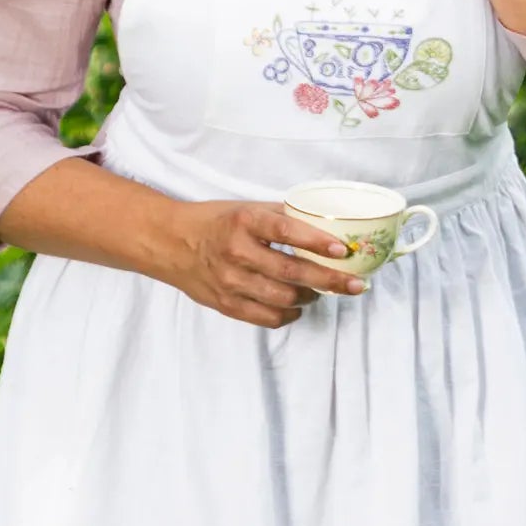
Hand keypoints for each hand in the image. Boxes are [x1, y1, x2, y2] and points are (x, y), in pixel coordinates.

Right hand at [164, 201, 365, 327]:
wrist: (170, 243)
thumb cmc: (215, 222)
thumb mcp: (246, 208)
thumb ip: (281, 217)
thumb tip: (324, 226)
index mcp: (244, 222)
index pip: (287, 232)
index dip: (317, 242)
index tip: (342, 249)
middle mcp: (237, 252)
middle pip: (292, 272)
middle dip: (330, 280)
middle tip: (355, 284)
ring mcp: (230, 282)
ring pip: (283, 298)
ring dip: (311, 297)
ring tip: (322, 291)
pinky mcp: (226, 304)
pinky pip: (267, 317)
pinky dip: (289, 314)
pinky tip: (297, 306)